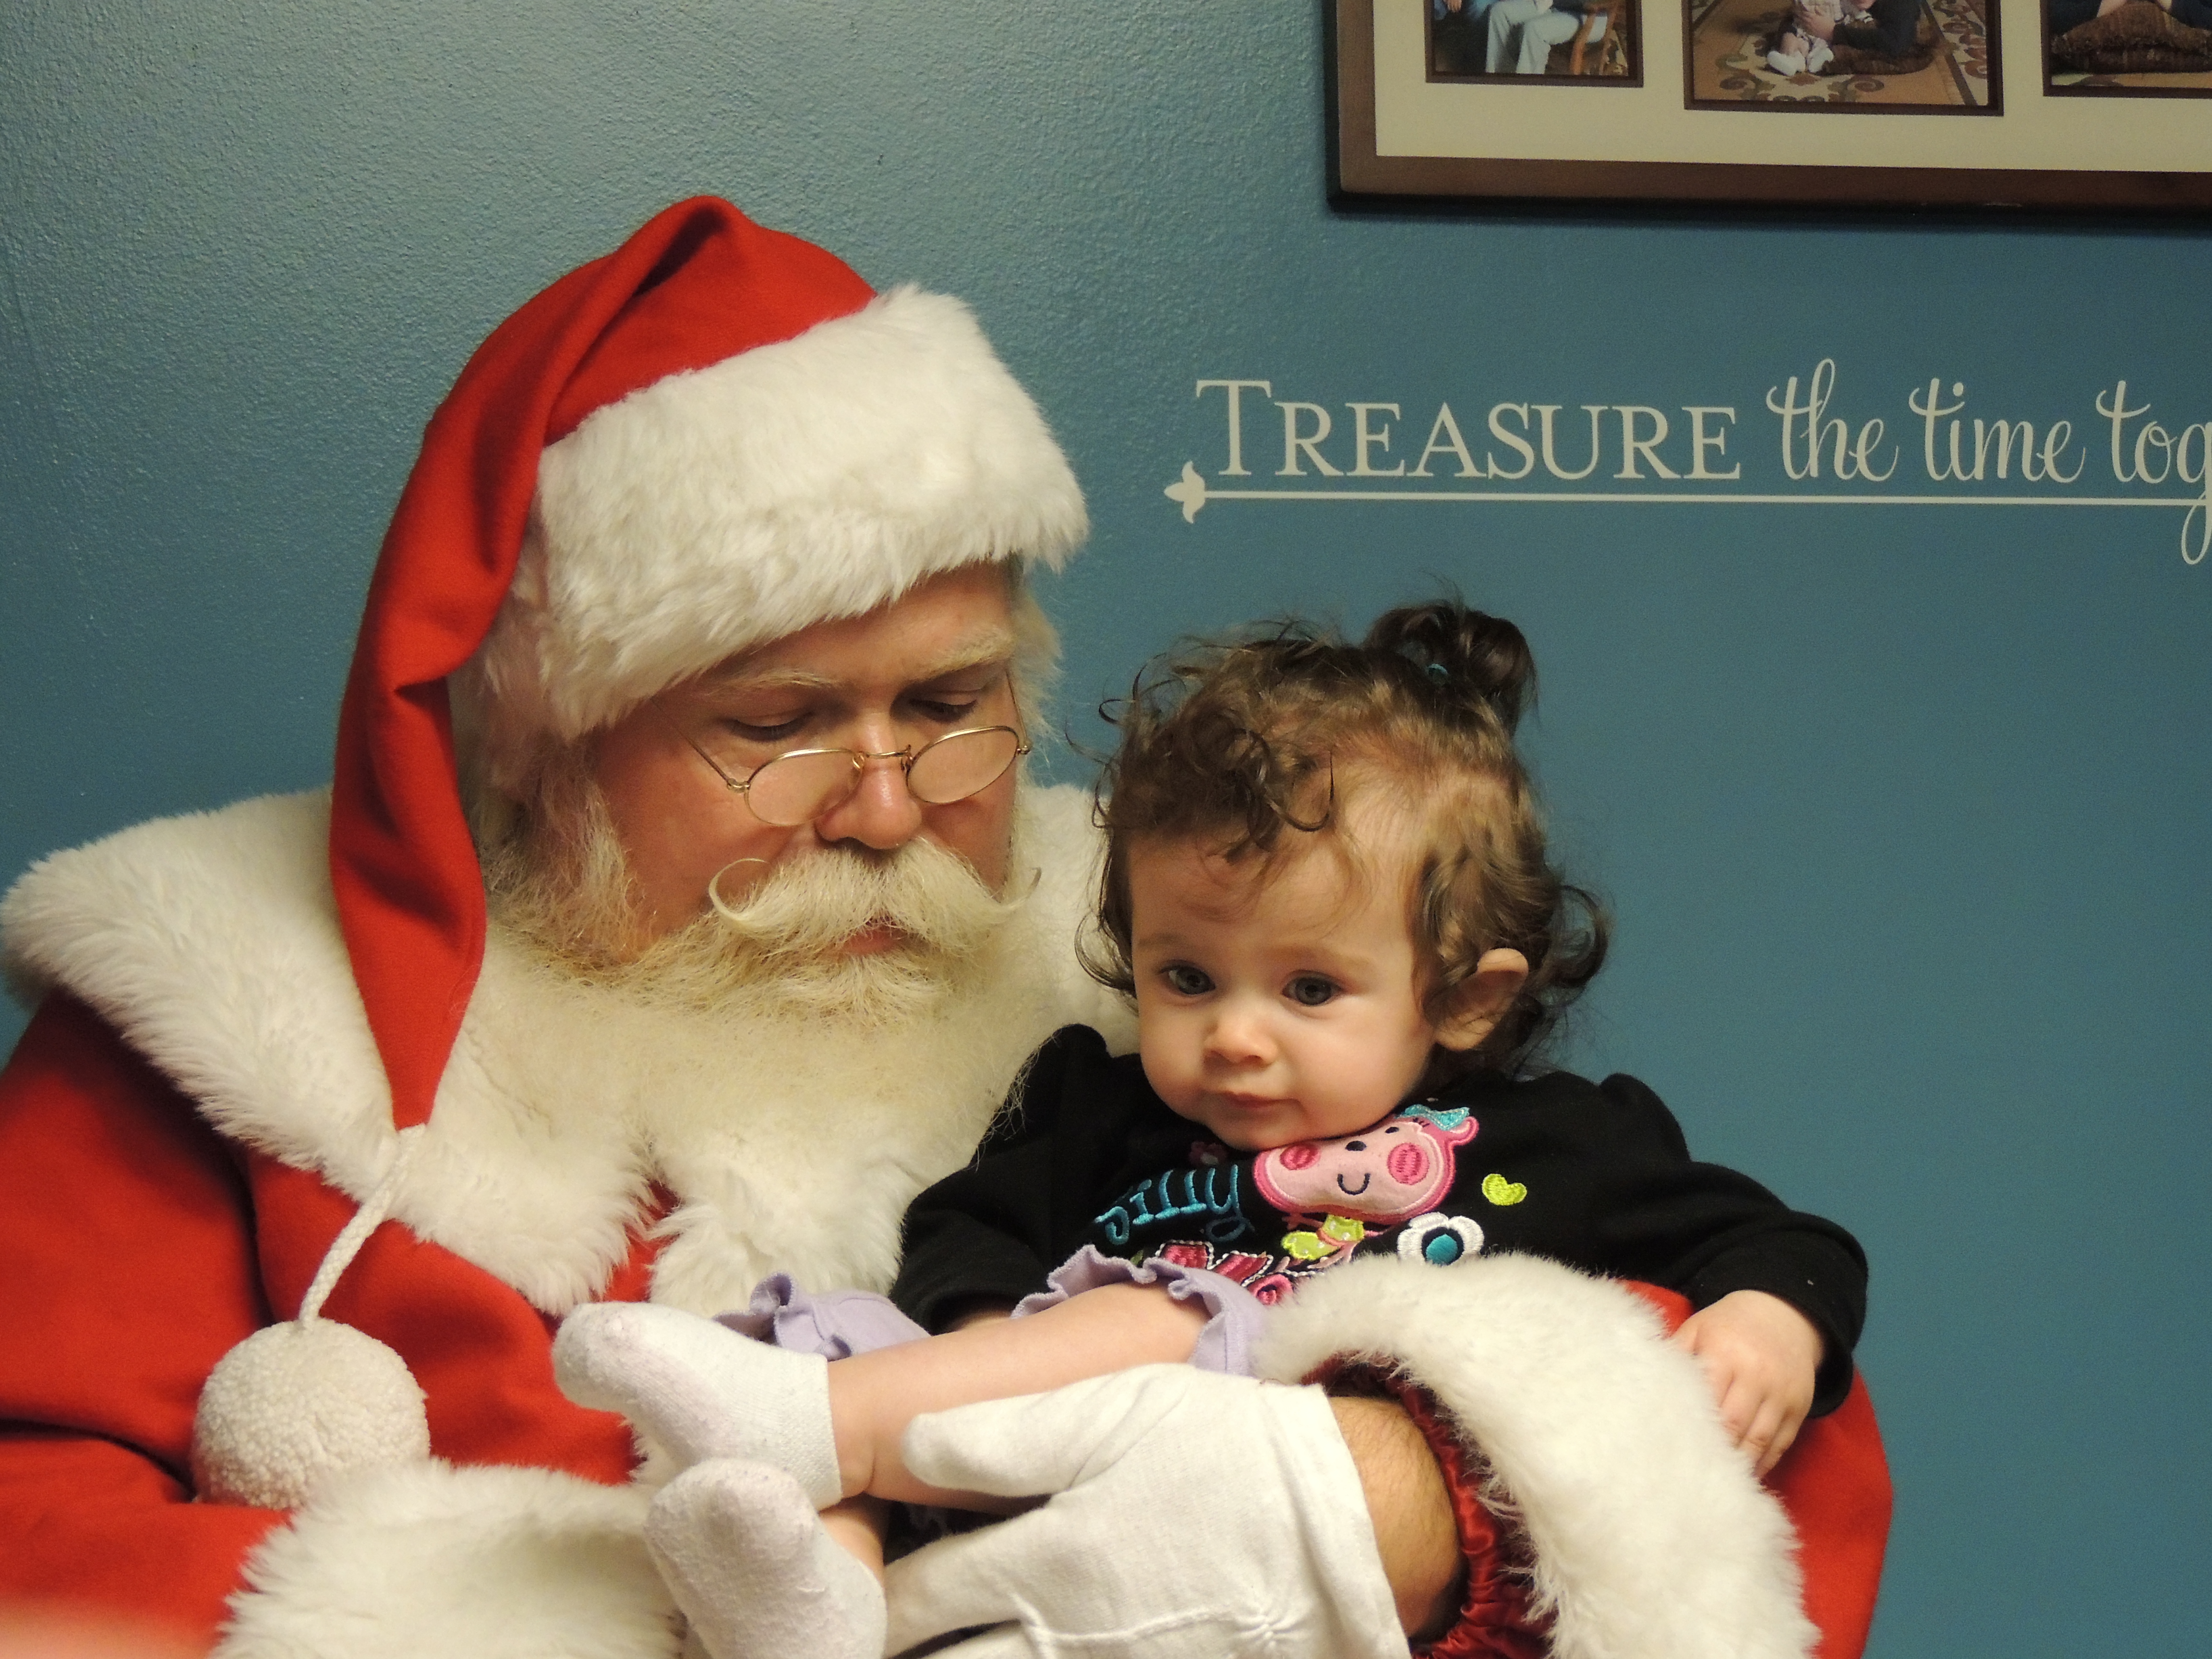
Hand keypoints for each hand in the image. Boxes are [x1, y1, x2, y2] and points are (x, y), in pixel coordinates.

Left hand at [883, 1365, 1408, 1658]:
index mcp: (1043, 1564)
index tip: (847, 1593)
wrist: (1346, 1524)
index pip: (920, 1600)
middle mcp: (1064, 1642)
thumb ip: (1001, 1437)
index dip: (875, 1601)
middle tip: (870, 1645)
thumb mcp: (1113, 1414)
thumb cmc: (1225, 1454)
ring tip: (939, 1655)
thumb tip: (909, 1450)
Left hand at [1670, 1290, 1821, 1476]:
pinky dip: (1764, 1462)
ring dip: (1740, 1465)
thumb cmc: (1729, 1325)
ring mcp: (1782, 1394)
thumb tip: (1650, 1385)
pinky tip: (1746, 1475)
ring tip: (1717, 1484)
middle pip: (1735, 1425)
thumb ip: (1677, 1354)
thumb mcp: (1698, 1327)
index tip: (1675, 1449)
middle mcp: (1757, 1375)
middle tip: (1691, 1475)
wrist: (1784, 1315)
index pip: (1708, 1400)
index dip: (1694, 1428)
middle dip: (1715, 1452)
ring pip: (1760, 1440)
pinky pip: (1781, 1443)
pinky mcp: (1800, 1407)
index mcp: (1725, 1353)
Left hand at [1792, 1, 1838, 36]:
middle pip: (1802, 18)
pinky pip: (1804, 29)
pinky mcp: (1810, 33)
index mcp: (1814, 17)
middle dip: (1797, 15)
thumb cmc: (1829, 23)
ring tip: (1795, 18)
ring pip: (1802, 23)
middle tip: (1793, 13)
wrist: (1830, 33)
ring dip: (1798, 20)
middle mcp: (1810, 23)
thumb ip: (1819, 11)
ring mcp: (1809, 28)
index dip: (1800, 11)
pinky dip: (1801, 26)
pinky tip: (1799, 25)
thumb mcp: (1825, 15)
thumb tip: (1815, 7)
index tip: (1796, 9)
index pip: (1805, 13)